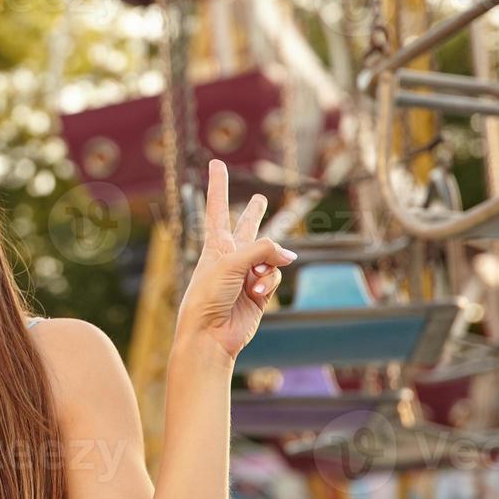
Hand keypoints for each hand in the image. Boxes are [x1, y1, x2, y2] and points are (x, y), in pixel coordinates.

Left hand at [174, 158, 297, 360]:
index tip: (215, 163)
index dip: (218, 185)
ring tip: (252, 284)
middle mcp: (231, 256)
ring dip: (268, 266)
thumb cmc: (207, 295)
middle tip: (259, 198)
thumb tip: (290, 256)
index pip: (218, 207)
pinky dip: (269, 283)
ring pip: (270, 256)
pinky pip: (274, 276)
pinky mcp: (260, 292)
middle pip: (247, 228)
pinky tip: (255, 295)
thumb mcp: (231, 263)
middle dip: (254, 214)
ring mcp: (247, 274)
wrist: (210, 334)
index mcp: (215, 245)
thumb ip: (262, 250)